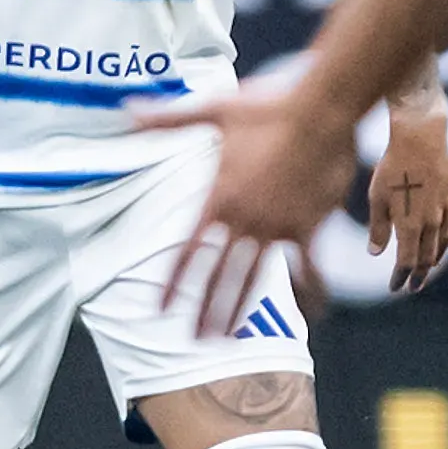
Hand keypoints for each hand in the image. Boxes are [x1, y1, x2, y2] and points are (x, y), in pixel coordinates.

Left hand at [148, 78, 363, 337]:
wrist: (320, 111)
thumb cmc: (267, 108)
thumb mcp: (214, 111)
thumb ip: (169, 120)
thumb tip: (127, 111)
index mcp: (219, 197)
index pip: (189, 249)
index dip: (174, 281)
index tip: (160, 308)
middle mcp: (245, 219)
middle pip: (219, 275)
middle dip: (204, 311)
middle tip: (194, 340)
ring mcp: (278, 226)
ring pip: (255, 277)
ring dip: (241, 308)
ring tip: (230, 336)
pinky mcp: (309, 225)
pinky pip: (306, 264)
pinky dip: (308, 285)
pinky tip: (309, 306)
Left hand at [369, 93, 447, 292]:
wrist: (420, 137)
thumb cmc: (392, 166)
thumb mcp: (377, 198)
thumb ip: (378, 228)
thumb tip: (376, 253)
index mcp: (410, 226)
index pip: (407, 262)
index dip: (401, 277)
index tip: (395, 287)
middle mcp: (431, 222)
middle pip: (428, 257)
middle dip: (420, 275)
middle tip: (414, 286)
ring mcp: (446, 208)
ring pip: (445, 241)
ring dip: (437, 256)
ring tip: (431, 265)